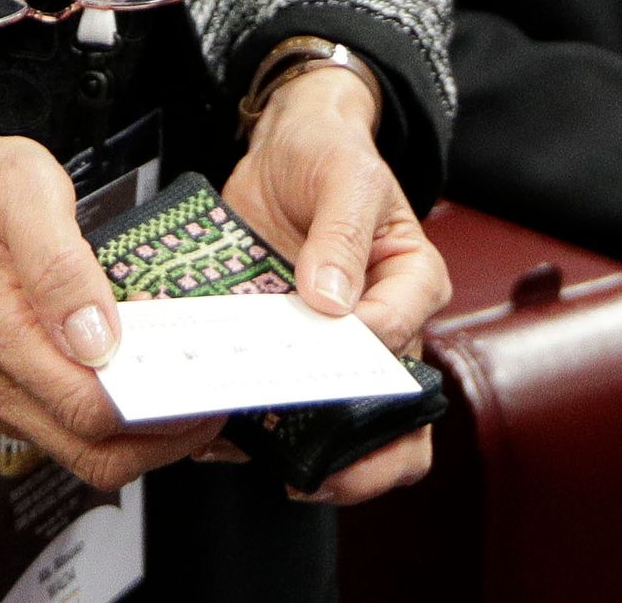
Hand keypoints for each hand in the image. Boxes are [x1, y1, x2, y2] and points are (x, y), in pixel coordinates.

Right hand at [0, 99, 218, 492]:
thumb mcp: (27, 193)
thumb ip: (61, 267)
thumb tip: (95, 339)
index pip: (87, 409)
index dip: (157, 408)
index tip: (205, 382)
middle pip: (92, 452)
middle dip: (163, 438)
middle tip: (213, 402)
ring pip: (83, 452)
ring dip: (144, 434)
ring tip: (188, 391)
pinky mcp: (5, 396)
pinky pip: (68, 432)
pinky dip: (117, 422)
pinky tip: (146, 381)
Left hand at [221, 62, 451, 503]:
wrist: (285, 148)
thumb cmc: (330, 155)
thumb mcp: (344, 175)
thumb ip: (342, 231)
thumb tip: (331, 301)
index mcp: (411, 283)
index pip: (397, 336)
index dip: (359, 352)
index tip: (318, 347)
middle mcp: (380, 328)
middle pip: (397, 422)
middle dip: (359, 461)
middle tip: (312, 471)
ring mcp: (329, 349)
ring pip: (336, 432)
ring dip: (293, 450)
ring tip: (243, 447)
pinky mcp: (283, 354)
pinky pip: (275, 410)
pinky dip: (244, 430)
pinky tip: (210, 431)